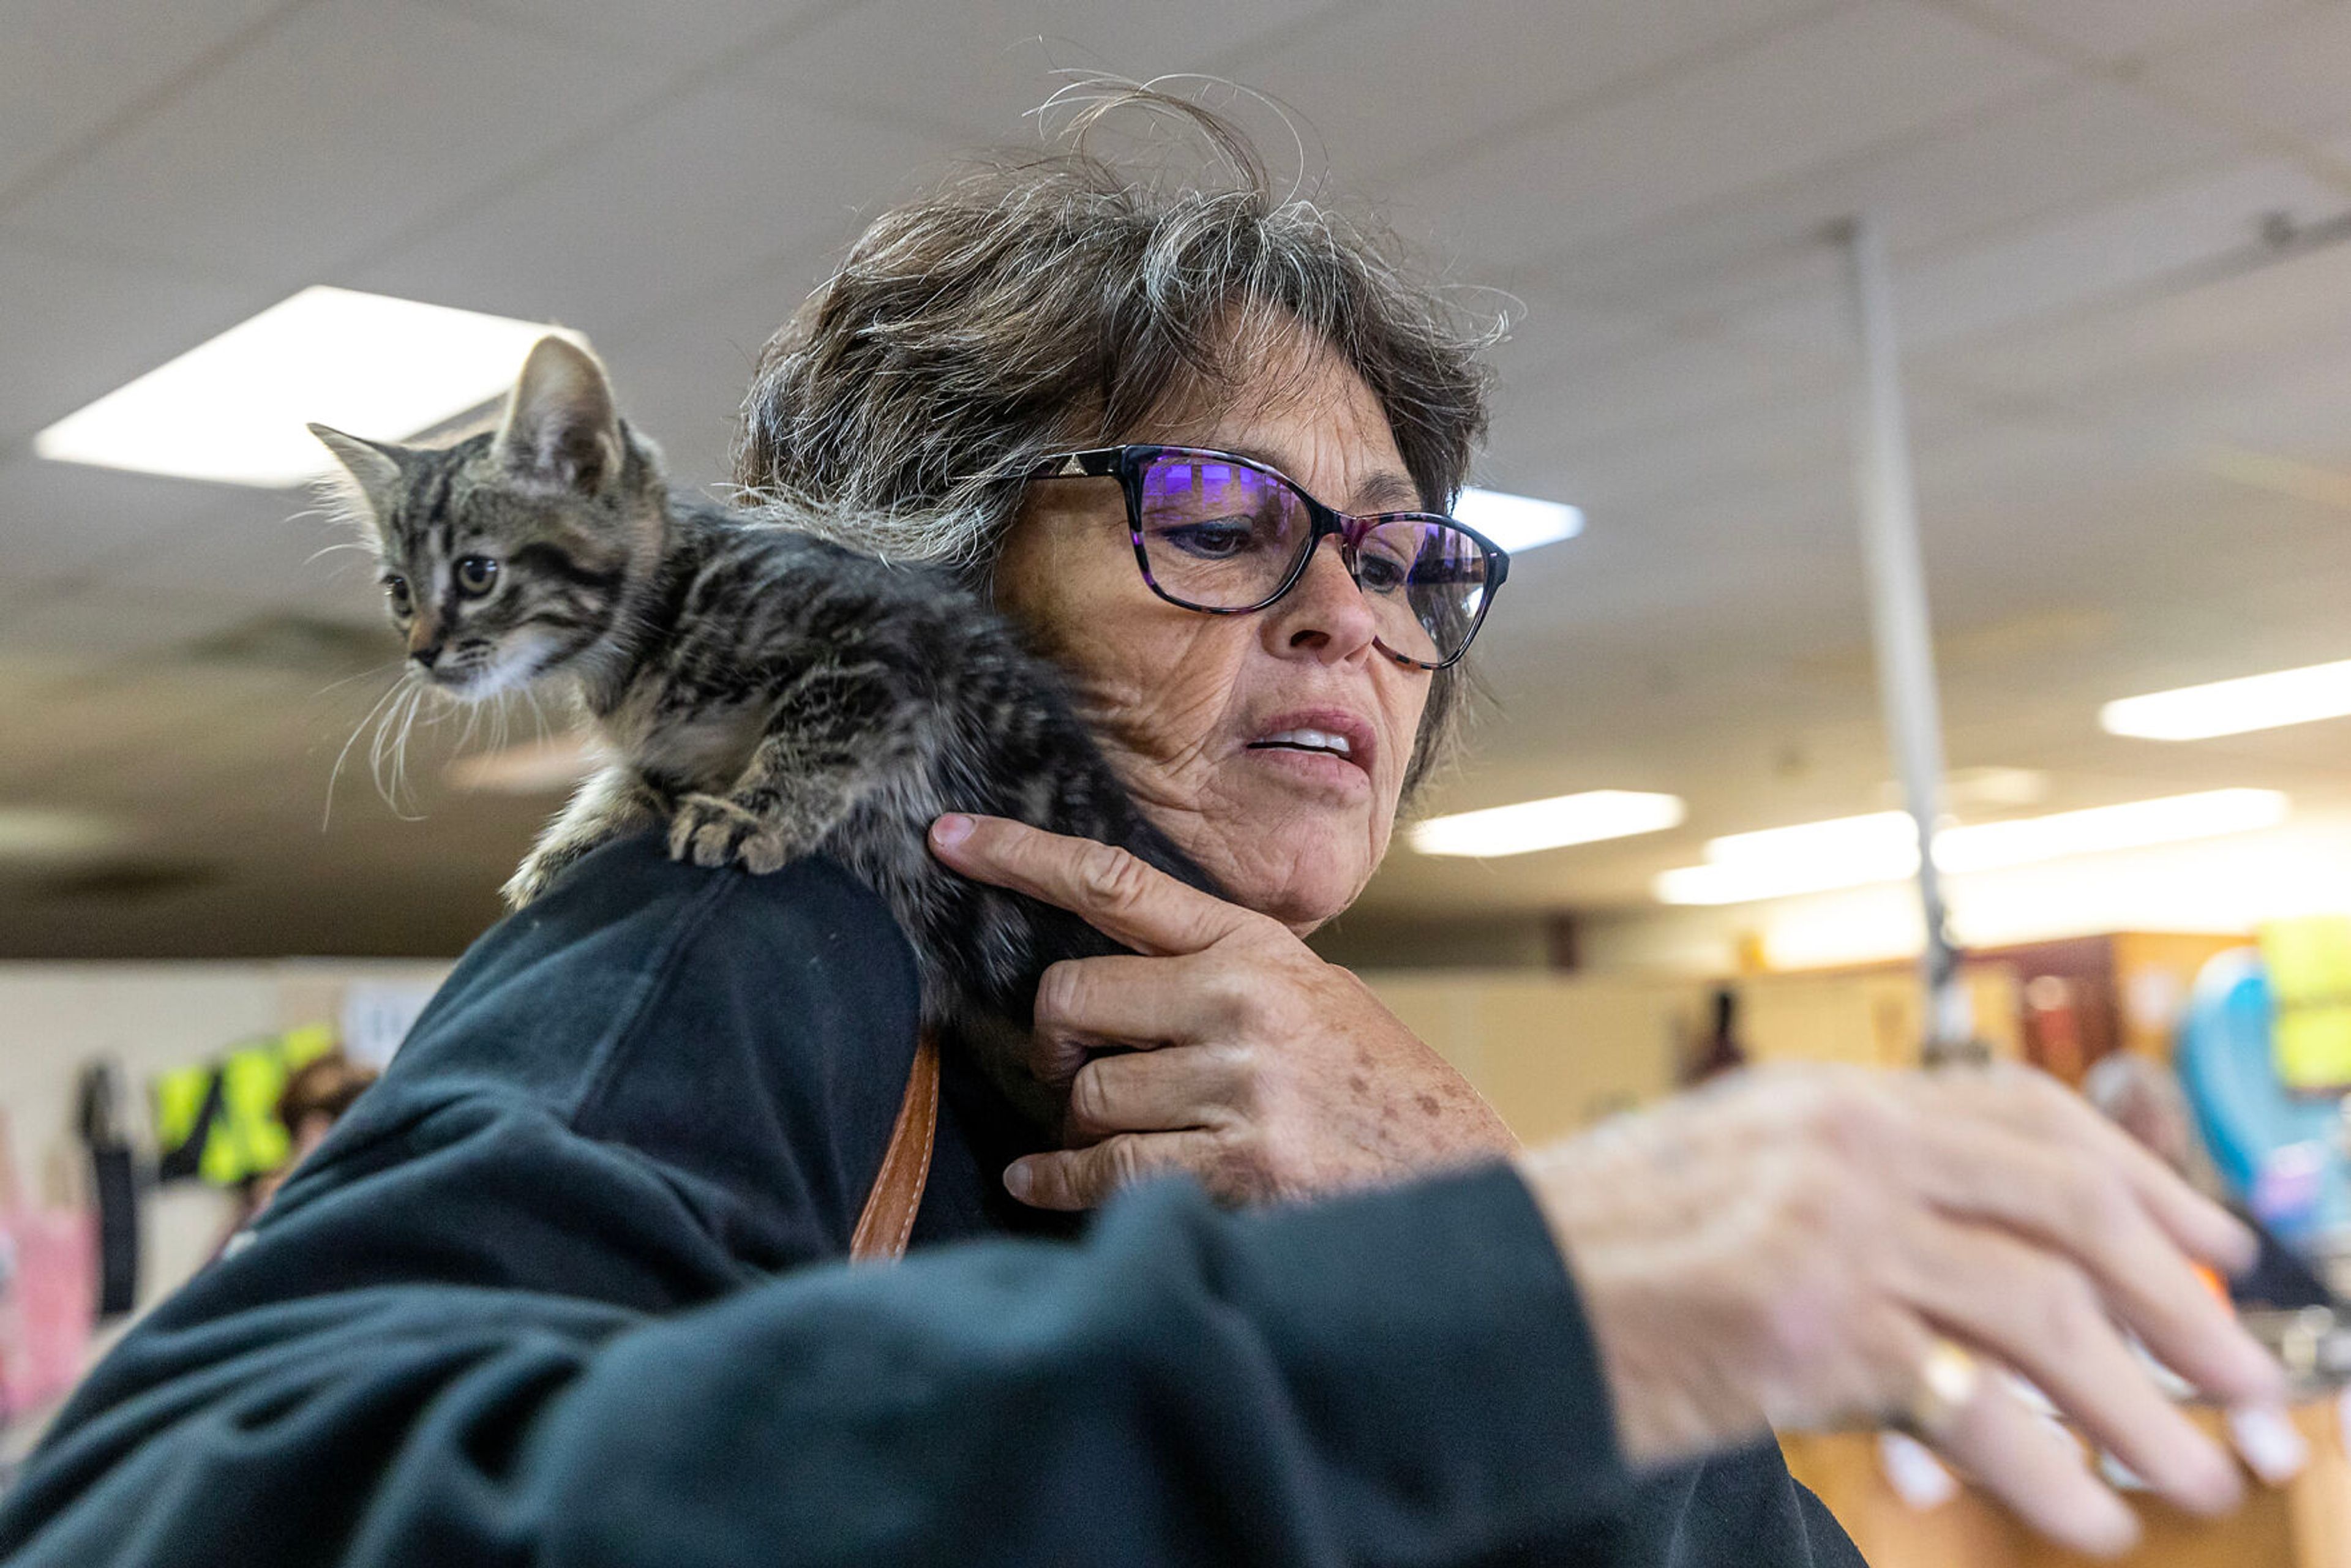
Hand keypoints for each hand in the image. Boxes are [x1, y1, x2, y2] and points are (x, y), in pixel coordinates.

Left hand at [928, 812, 1516, 1206]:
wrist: (1459, 1184)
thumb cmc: (1377, 1096)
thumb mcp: (1314, 1001)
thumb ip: (1222, 977)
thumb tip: (1115, 985)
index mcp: (1255, 949)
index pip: (1117, 884)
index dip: (1022, 856)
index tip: (949, 838)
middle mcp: (1241, 1003)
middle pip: (1070, 997)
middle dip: (1055, 1041)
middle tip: (1072, 1065)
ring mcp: (1238, 1085)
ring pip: (1084, 1094)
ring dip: (1080, 1126)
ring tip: (1120, 1137)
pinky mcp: (1235, 1165)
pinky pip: (1103, 1168)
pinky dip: (1059, 1183)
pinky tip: (1046, 1185)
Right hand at [1515, 1064, 2291, 1557]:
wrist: (1470, 1305)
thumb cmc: (1579, 1265)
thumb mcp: (1718, 1192)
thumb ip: (1834, 1202)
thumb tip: (1976, 1276)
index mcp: (1818, 1100)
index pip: (2020, 1114)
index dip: (2142, 1181)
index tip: (2218, 1246)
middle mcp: (1836, 1139)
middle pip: (2066, 1204)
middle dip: (2181, 1303)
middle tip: (2254, 1388)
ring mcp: (1825, 1224)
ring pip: (2048, 1306)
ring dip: (2145, 1406)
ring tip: (2199, 1478)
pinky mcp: (1809, 1323)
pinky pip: (1979, 1401)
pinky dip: (2052, 1471)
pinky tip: (2085, 1517)